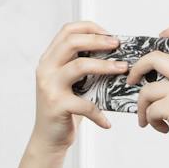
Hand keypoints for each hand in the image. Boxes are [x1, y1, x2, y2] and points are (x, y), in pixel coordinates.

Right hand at [30, 21, 119, 153]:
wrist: (48, 139)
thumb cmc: (66, 109)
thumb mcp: (73, 83)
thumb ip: (84, 67)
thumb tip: (118, 55)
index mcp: (49, 59)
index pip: (67, 31)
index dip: (90, 28)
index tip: (110, 35)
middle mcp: (46, 69)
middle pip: (71, 42)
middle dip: (98, 41)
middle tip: (118, 46)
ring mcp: (49, 86)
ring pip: (79, 66)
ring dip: (105, 66)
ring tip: (122, 69)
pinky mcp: (56, 105)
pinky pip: (85, 104)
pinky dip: (99, 114)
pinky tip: (107, 122)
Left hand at [125, 25, 168, 166]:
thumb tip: (157, 88)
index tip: (161, 35)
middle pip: (155, 57)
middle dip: (137, 67)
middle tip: (131, 80)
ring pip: (147, 90)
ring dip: (141, 107)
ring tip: (147, 119)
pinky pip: (149, 110)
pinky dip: (150, 121)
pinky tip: (161, 129)